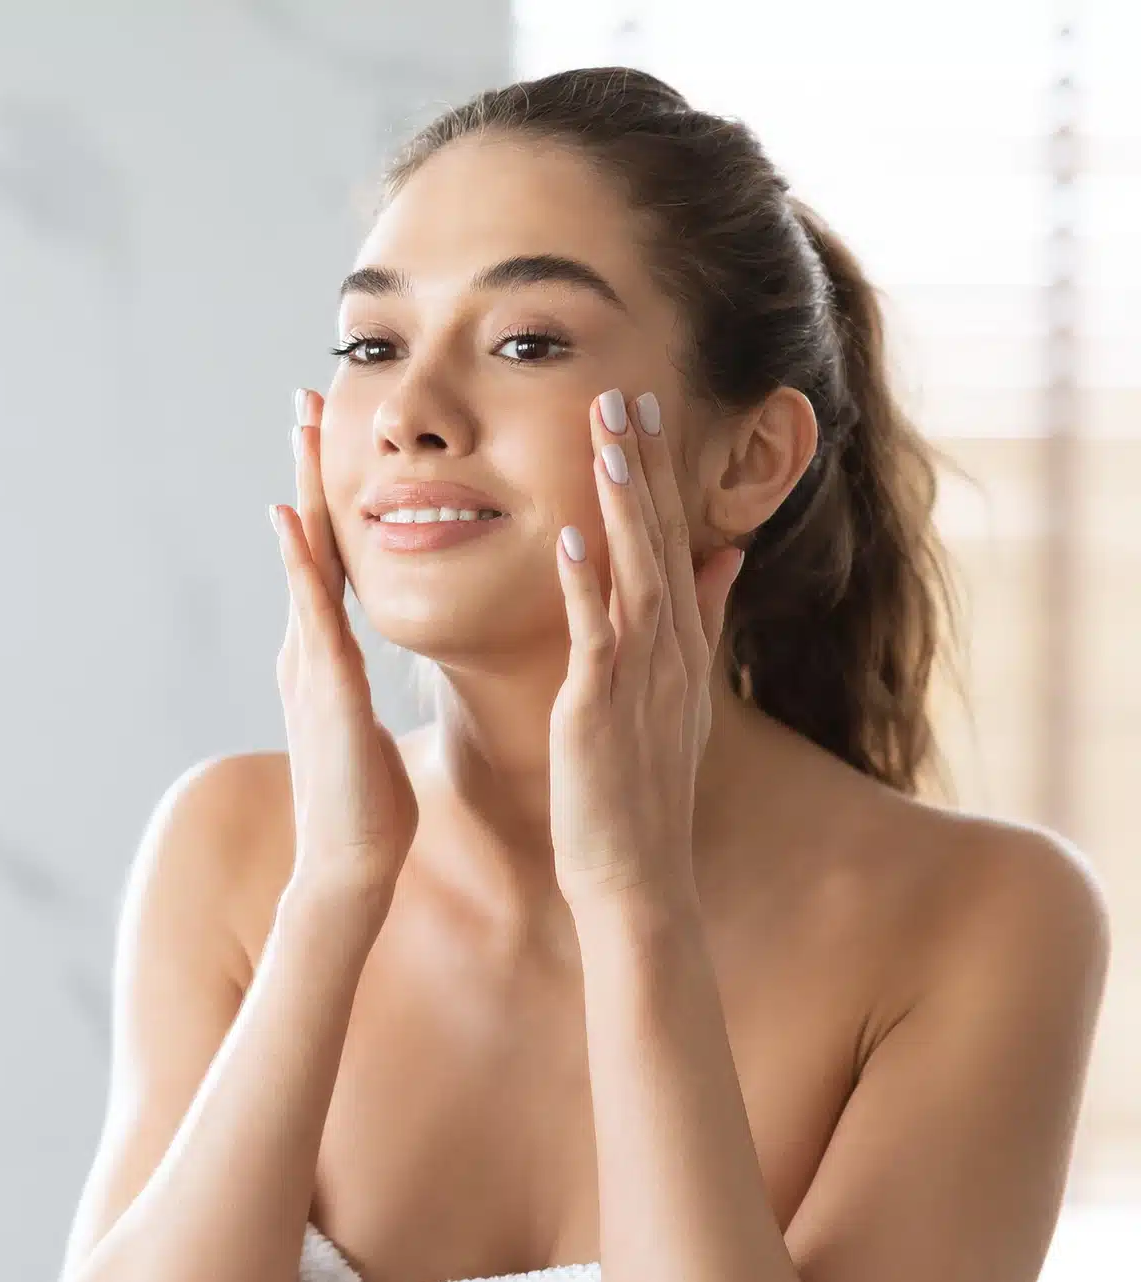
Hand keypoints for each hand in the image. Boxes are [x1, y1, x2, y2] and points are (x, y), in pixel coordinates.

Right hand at [271, 389, 417, 917]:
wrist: (348, 870)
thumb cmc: (370, 811)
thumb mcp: (367, 730)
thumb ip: (357, 689)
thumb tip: (362, 666)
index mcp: (325, 658)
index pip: (327, 560)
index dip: (326, 497)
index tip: (329, 436)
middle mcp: (308, 650)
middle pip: (307, 541)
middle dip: (306, 468)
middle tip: (305, 397)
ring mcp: (309, 665)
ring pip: (304, 559)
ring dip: (302, 490)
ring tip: (300, 427)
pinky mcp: (324, 689)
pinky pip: (311, 612)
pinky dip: (299, 563)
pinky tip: (290, 519)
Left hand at [549, 388, 744, 917]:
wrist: (636, 876)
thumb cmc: (641, 793)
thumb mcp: (679, 698)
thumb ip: (702, 622)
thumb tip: (723, 556)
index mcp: (680, 647)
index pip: (674, 543)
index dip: (661, 476)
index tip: (645, 412)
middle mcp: (669, 654)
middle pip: (662, 543)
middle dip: (646, 468)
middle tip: (627, 393)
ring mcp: (639, 681)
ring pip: (637, 576)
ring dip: (624, 507)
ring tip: (608, 440)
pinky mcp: (600, 712)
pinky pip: (596, 639)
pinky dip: (585, 587)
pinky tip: (570, 538)